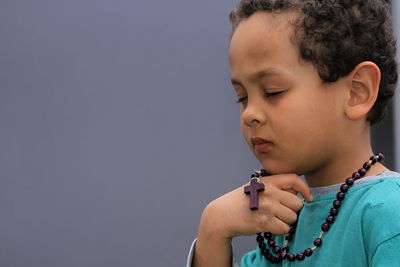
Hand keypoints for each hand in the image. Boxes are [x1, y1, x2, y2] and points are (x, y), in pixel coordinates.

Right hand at [193, 173, 311, 266]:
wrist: (222, 214)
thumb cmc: (242, 201)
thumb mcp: (256, 186)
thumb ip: (276, 187)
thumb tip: (298, 194)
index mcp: (267, 181)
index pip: (294, 179)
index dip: (305, 188)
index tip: (308, 197)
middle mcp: (268, 192)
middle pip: (297, 203)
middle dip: (291, 210)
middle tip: (279, 212)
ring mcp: (266, 207)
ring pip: (292, 218)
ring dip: (285, 222)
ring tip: (271, 218)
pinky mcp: (264, 221)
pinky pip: (284, 229)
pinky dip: (278, 230)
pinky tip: (267, 226)